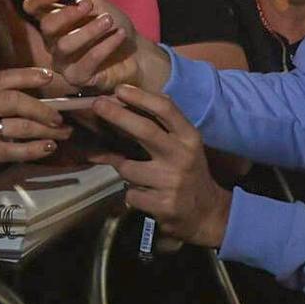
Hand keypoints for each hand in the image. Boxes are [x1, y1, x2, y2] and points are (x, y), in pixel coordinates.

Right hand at [0, 66, 68, 186]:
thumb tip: (30, 102)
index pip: (6, 77)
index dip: (30, 76)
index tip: (51, 77)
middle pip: (16, 100)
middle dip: (43, 108)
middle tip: (60, 117)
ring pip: (19, 125)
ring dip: (44, 130)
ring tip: (61, 134)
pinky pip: (14, 149)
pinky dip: (34, 149)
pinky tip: (48, 148)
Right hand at [22, 0, 169, 92]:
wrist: (137, 53)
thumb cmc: (113, 26)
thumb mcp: (98, 4)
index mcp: (53, 19)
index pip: (32, 7)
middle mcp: (52, 41)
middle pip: (46, 26)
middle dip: (67, 13)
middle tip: (90, 4)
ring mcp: (62, 61)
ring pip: (65, 45)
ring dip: (89, 30)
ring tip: (109, 21)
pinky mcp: (77, 77)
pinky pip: (86, 62)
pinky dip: (104, 46)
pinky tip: (119, 35)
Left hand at [88, 84, 230, 248]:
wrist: (207, 214)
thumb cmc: (188, 171)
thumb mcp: (183, 145)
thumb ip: (159, 127)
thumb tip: (121, 106)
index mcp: (189, 138)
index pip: (166, 110)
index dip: (141, 97)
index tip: (120, 89)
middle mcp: (182, 157)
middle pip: (145, 131)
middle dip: (117, 115)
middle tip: (97, 105)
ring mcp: (172, 182)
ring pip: (127, 168)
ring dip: (124, 170)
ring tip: (139, 175)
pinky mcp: (163, 205)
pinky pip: (130, 194)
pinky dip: (132, 194)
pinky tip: (147, 195)